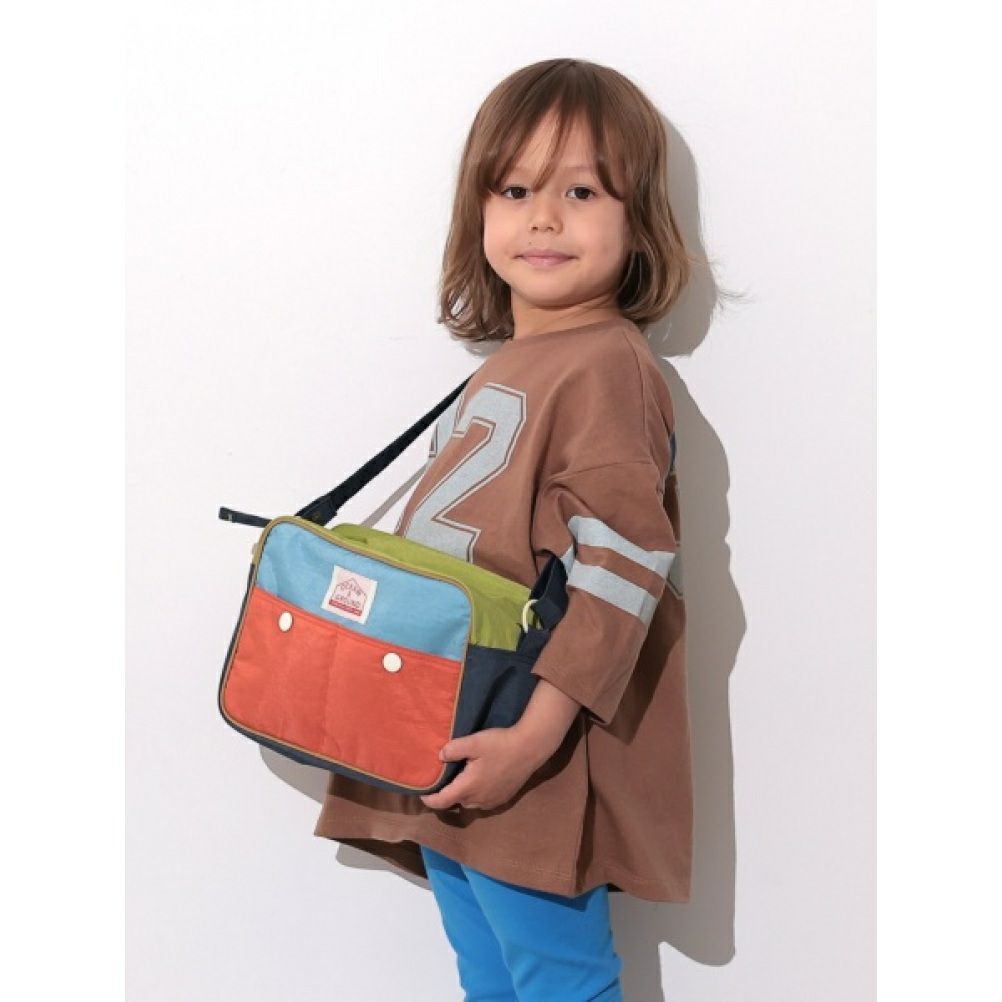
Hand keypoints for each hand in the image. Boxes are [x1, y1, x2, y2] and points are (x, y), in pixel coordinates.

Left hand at [419, 725, 547, 811]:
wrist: (530, 749)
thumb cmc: (500, 745)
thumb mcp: (474, 742)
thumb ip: (453, 749)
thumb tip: (440, 757)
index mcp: (467, 788)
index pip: (442, 801)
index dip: (429, 800)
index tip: (422, 794)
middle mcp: (478, 800)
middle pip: (456, 802)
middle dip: (447, 795)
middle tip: (443, 780)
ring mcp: (492, 801)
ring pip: (470, 803)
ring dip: (463, 795)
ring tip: (461, 779)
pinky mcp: (503, 799)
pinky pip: (483, 802)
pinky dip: (476, 795)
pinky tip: (480, 781)